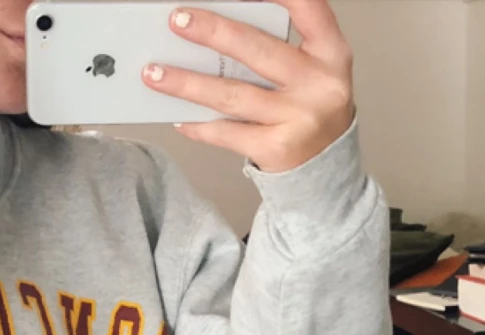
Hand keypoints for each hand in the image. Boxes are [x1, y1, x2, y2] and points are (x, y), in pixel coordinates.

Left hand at [142, 0, 355, 173]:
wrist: (323, 169)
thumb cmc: (308, 109)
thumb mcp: (309, 70)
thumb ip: (276, 46)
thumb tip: (214, 31)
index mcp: (330, 52)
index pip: (308, 6)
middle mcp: (319, 83)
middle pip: (256, 49)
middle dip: (212, 32)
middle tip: (177, 20)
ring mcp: (299, 118)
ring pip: (232, 95)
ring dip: (187, 83)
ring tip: (154, 72)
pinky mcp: (277, 148)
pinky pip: (227, 133)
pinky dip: (199, 125)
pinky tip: (178, 116)